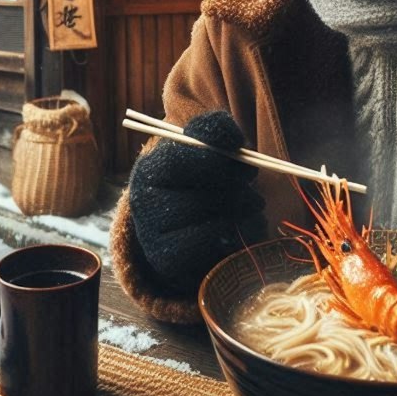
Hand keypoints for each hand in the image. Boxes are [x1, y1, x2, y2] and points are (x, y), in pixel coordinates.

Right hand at [129, 110, 264, 294]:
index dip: (217, 155)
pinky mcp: (171, 264)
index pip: (179, 159)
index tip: (241, 153)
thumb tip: (234, 139)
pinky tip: (244, 226)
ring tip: (252, 204)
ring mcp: (154, 238)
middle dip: (238, 187)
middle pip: (201, 196)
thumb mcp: (202, 147)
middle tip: (251, 180)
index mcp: (150, 169)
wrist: (183, 222)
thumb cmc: (198, 176)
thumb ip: (216, 131)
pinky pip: (217, 250)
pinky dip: (241, 236)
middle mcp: (144, 204)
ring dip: (245, 212)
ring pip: (214, 225)